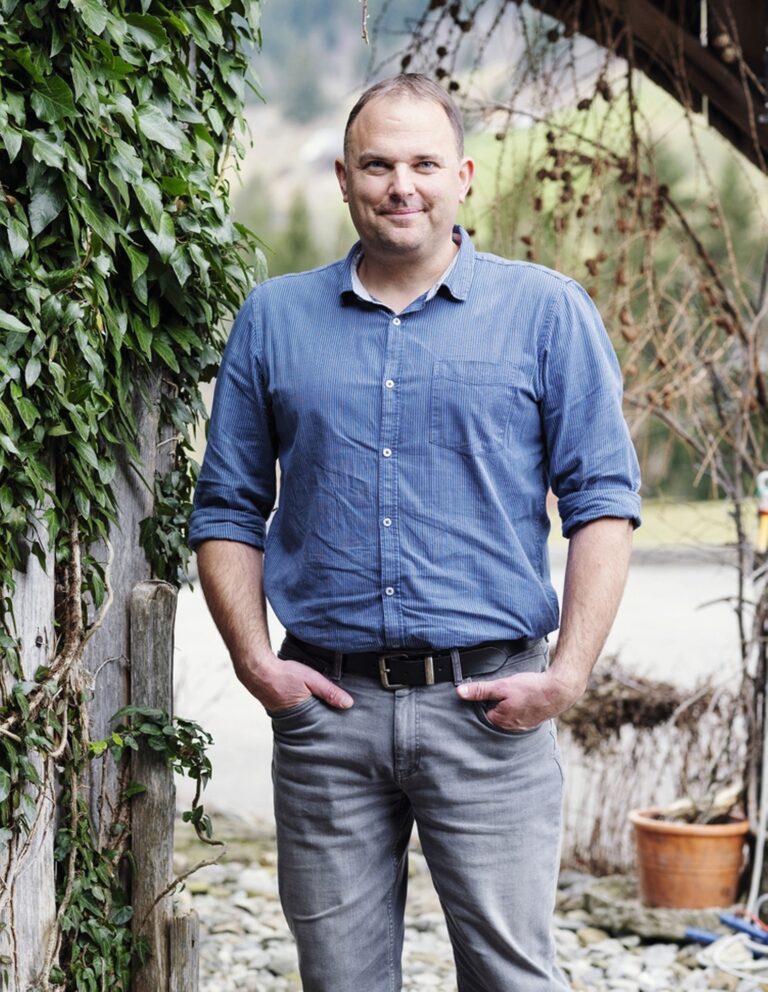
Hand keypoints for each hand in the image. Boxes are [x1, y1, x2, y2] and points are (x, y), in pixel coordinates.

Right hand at [233, 651, 353, 713]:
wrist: (258, 670)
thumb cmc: (284, 674)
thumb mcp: (311, 679)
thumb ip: (329, 692)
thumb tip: (349, 704)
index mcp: (305, 716)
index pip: (325, 725)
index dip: (335, 723)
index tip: (348, 724)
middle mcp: (296, 721)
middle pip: (317, 724)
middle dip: (327, 721)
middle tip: (343, 722)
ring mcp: (288, 716)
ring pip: (308, 718)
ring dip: (317, 714)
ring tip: (330, 712)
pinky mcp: (284, 709)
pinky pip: (300, 713)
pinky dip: (307, 709)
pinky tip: (312, 703)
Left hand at [456, 668, 583, 731]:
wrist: (560, 691)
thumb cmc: (531, 688)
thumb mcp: (502, 686)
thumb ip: (481, 690)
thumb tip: (459, 692)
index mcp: (501, 720)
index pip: (483, 712)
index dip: (483, 700)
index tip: (487, 691)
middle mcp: (511, 727)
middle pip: (495, 715)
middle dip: (495, 704)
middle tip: (501, 691)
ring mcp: (524, 725)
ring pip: (508, 715)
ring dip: (508, 706)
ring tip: (514, 694)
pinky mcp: (533, 720)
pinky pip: (520, 715)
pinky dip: (520, 707)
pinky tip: (524, 699)